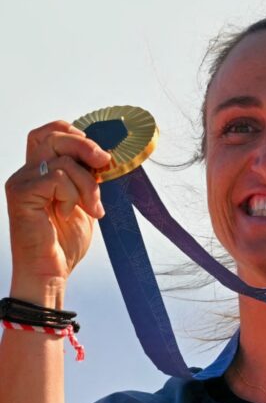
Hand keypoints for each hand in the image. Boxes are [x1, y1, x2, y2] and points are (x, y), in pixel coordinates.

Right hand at [6, 121, 109, 285]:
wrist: (51, 270)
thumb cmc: (65, 240)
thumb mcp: (86, 201)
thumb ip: (89, 177)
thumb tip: (106, 155)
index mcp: (43, 171)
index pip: (50, 133)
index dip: (74, 132)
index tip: (98, 153)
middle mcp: (28, 172)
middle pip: (54, 136)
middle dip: (86, 147)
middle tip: (104, 164)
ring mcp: (22, 181)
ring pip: (63, 161)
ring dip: (87, 185)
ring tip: (90, 208)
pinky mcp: (20, 193)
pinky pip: (56, 178)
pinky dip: (72, 195)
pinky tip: (68, 213)